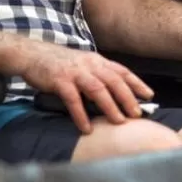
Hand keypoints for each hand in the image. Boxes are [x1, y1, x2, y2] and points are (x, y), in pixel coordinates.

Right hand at [19, 42, 153, 133]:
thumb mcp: (83, 64)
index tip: (149, 96)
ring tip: (119, 121)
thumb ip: (98, 75)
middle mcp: (89, 65)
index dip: (137, 83)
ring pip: (97, 88)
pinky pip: (73, 99)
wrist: (32, 54)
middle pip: (114, 81)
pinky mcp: (60, 81)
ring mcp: (75, 72)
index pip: (122, 71)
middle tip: (137, 114)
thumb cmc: (59, 63)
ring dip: (110, 106)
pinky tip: (87, 128)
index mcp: (97, 61)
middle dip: (128, 98)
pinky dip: (81, 114)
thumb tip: (115, 95)